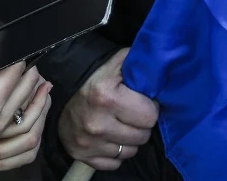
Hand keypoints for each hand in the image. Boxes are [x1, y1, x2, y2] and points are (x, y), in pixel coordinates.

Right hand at [0, 15, 50, 161]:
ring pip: (25, 110)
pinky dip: (22, 107)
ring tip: (34, 70)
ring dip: (32, 90)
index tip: (24, 38)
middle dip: (31, 70)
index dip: (22, 54)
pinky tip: (22, 93)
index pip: (17, 74)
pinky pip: (14, 122)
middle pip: (27, 92)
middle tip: (32, 49)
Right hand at [58, 48, 158, 171]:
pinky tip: (111, 137)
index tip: (141, 101)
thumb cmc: (96, 78)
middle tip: (132, 114)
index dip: (149, 107)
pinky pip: (115, 163)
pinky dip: (116, 152)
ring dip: (130, 140)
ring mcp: (88, 143)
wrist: (62, 93)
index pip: (150, 116)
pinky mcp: (82, 156)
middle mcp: (97, 123)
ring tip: (122, 124)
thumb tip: (164, 65)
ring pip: (130, 152)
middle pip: (142, 136)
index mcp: (107, 97)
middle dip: (141, 125)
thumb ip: (140, 63)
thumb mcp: (116, 63)